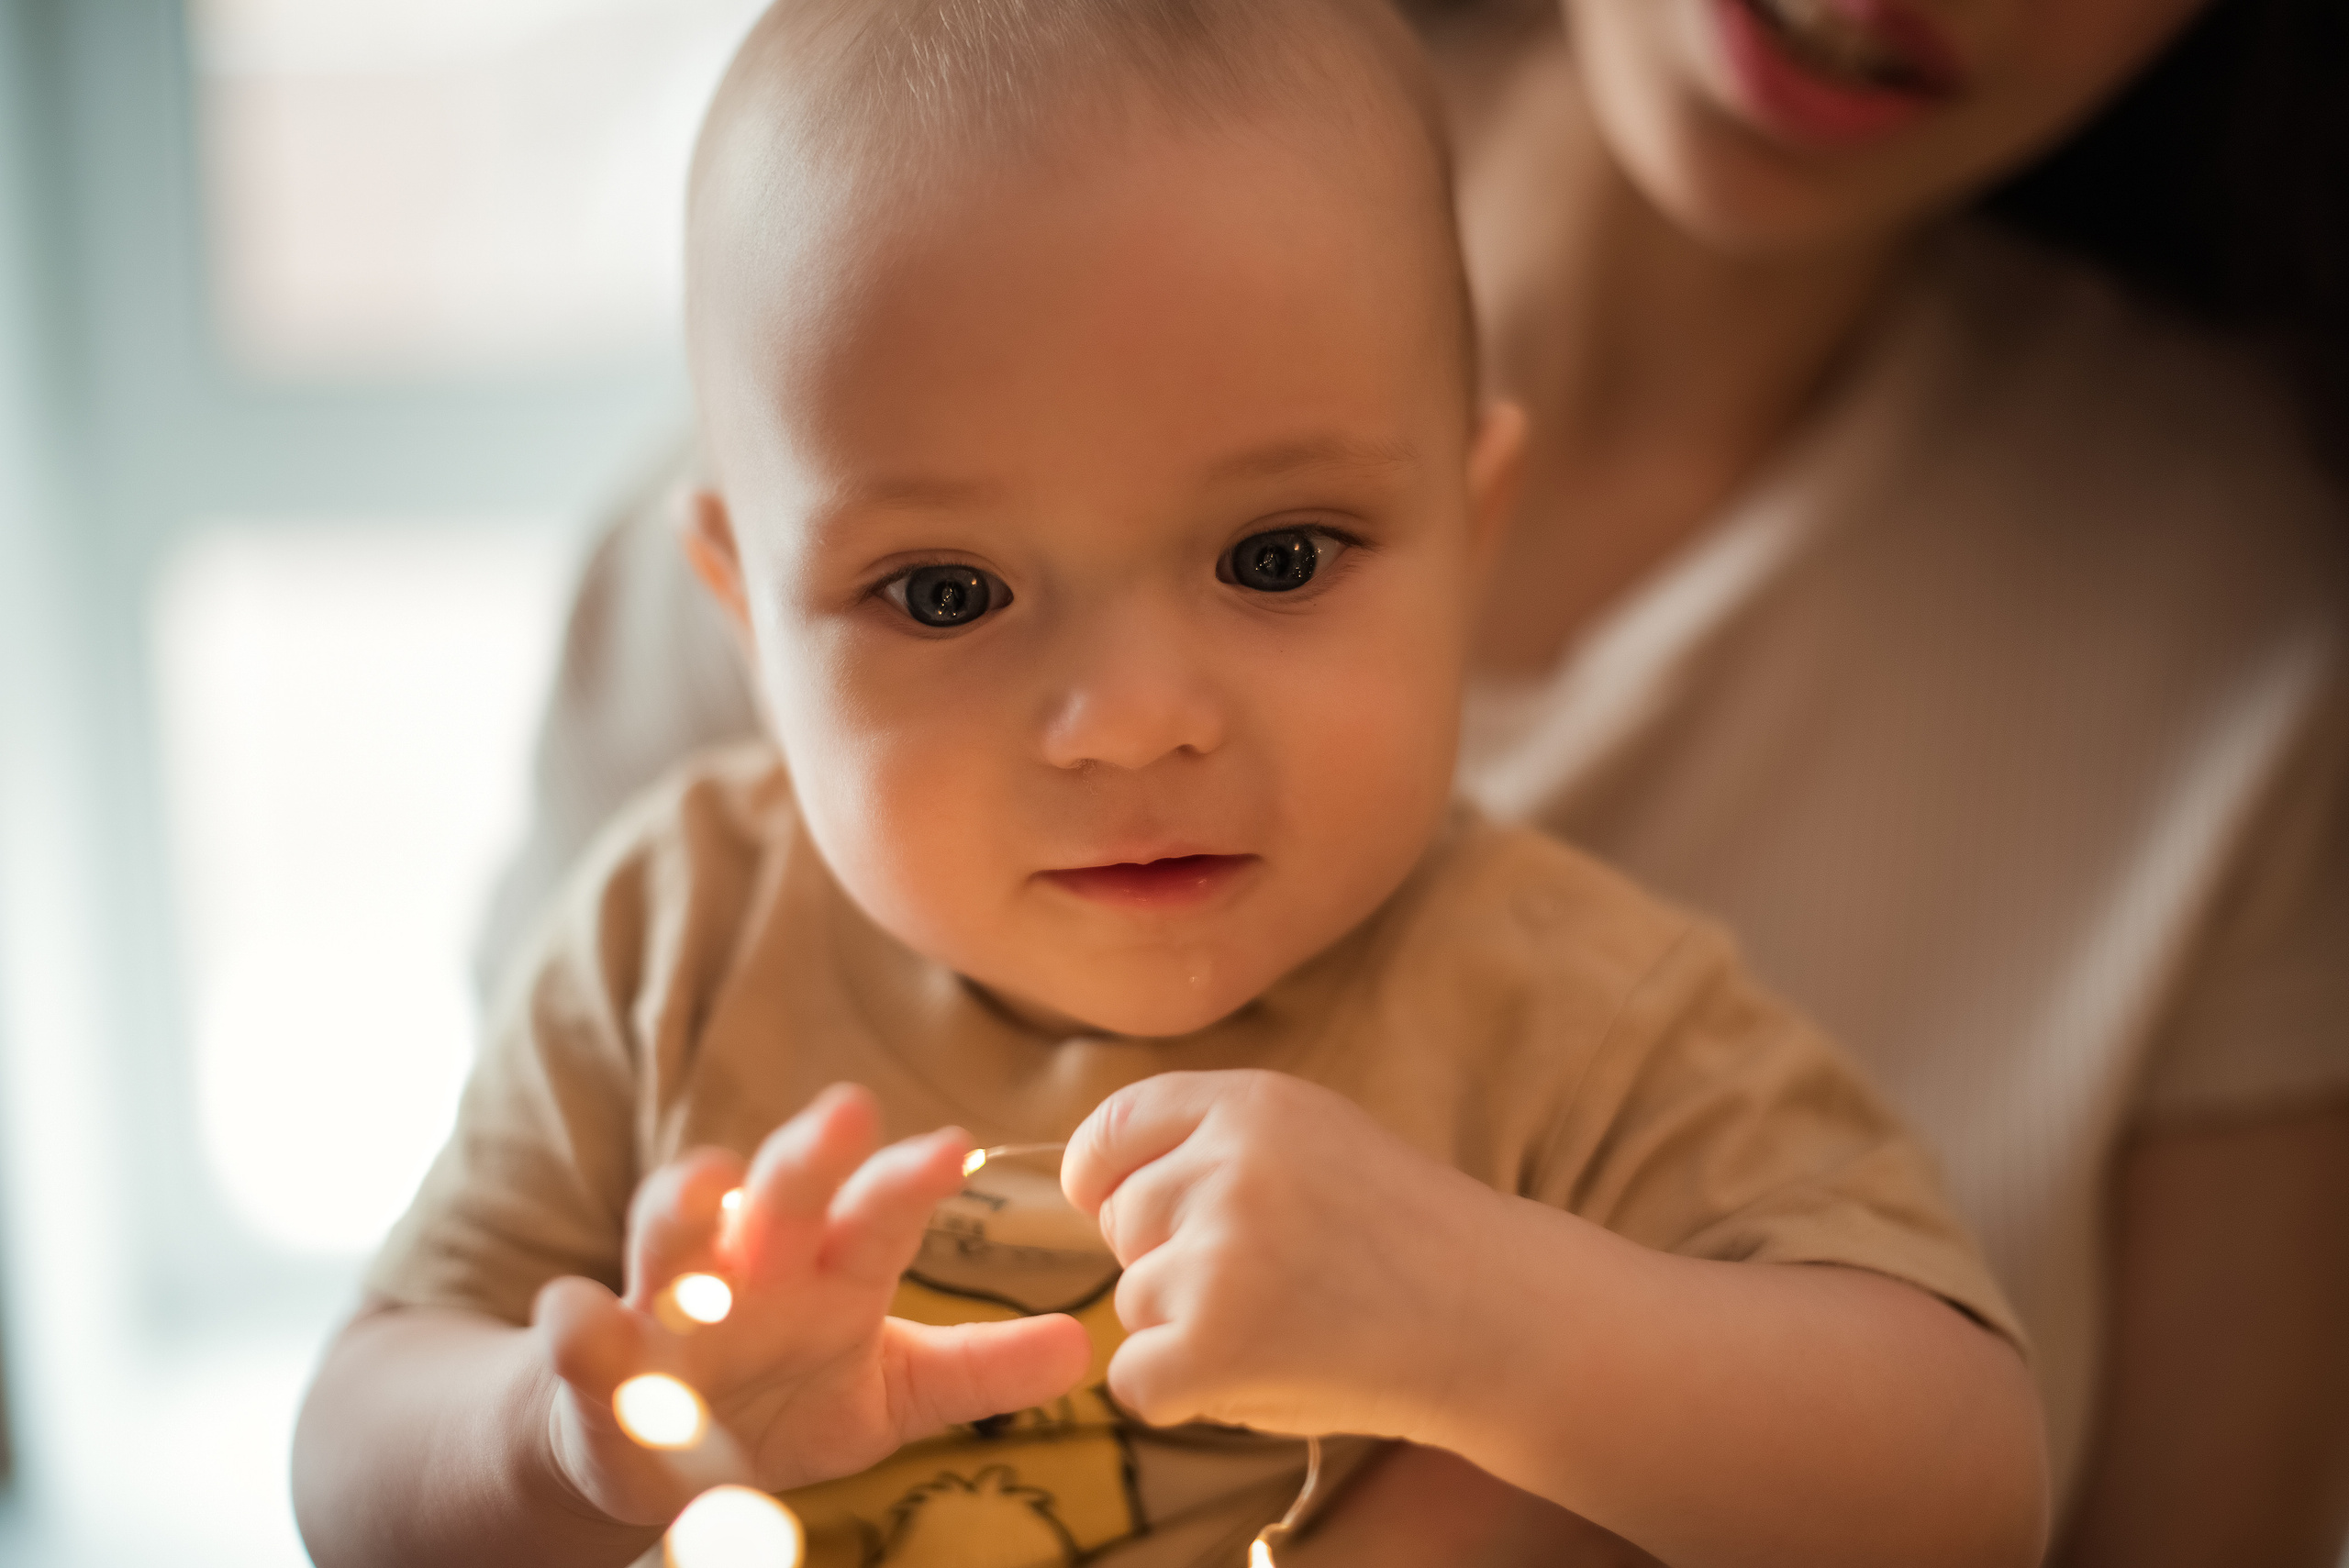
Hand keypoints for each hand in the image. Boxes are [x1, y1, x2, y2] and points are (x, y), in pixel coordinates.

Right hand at [532, 1084, 1093, 1524]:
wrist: (652, 1445)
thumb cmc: (780, 1399)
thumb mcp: (890, 1395)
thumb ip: (976, 1372)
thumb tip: (1082, 1348)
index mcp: (829, 1268)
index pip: (877, 1214)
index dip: (911, 1181)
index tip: (957, 1148)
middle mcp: (752, 1266)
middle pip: (782, 1194)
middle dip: (812, 1154)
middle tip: (850, 1112)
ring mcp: (671, 1306)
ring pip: (673, 1238)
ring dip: (688, 1207)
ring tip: (710, 1179)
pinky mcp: (602, 1362)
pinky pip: (582, 1336)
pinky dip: (577, 1323)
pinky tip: (575, 1310)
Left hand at [1061, 1069, 1511, 1442]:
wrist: (1498, 1316)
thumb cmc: (1406, 1232)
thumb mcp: (1315, 1136)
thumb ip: (1216, 1140)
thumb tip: (1096, 1181)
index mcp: (1249, 1103)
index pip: (1115, 1126)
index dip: (1100, 1173)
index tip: (1103, 1202)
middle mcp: (1224, 1167)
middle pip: (1124, 1223)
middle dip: (1170, 1260)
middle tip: (1269, 1279)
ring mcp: (1217, 1256)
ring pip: (1135, 1303)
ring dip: (1188, 1330)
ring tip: (1288, 1322)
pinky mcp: (1212, 1344)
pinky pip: (1137, 1379)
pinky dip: (1182, 1395)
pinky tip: (1260, 1373)